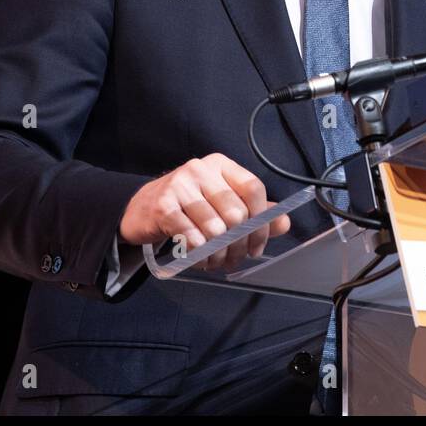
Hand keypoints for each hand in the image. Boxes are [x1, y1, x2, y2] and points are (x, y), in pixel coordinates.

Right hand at [119, 153, 290, 270]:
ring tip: (215, 260)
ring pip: (215, 228)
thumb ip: (254, 213)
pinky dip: (199, 252)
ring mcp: (180, 184)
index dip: (262, 221)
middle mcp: (201, 169)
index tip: (257, 245)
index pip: (253, 188)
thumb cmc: (188, 207)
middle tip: (233, 258)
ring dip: (218, 253)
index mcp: (221, 165)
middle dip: (238, 244)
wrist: (140, 209)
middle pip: (236, 212)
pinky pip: (192, 236)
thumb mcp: (221, 204)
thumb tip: (284, 223)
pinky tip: (198, 256)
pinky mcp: (163, 204)